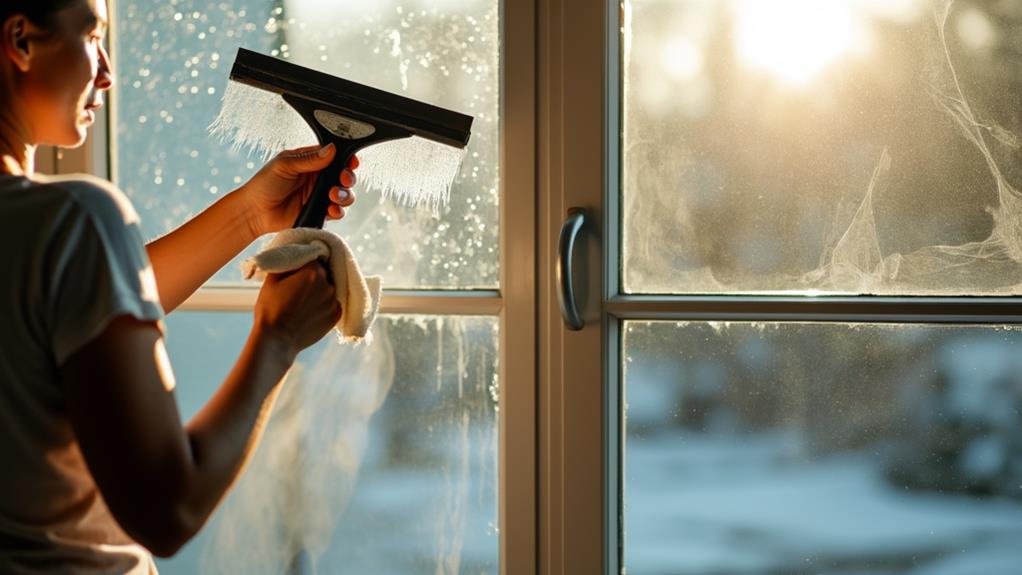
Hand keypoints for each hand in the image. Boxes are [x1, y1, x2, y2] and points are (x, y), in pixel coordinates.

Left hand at [238, 143, 358, 236]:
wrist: (254, 212)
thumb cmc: (263, 184)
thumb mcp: (284, 165)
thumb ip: (309, 159)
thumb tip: (331, 150)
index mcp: (311, 160)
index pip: (335, 156)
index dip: (346, 158)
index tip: (351, 161)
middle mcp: (318, 177)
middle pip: (344, 175)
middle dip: (348, 178)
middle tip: (342, 180)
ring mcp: (319, 194)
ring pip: (344, 193)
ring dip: (344, 195)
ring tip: (333, 196)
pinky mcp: (319, 211)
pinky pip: (337, 211)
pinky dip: (338, 211)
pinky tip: (330, 209)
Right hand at [253, 261, 342, 360]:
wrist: (276, 340)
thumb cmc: (270, 308)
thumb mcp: (272, 279)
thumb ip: (286, 262)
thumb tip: (294, 255)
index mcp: (313, 272)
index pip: (313, 258)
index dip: (304, 263)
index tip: (296, 271)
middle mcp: (328, 284)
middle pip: (323, 273)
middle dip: (313, 277)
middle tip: (298, 287)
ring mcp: (334, 301)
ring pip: (329, 288)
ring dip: (320, 291)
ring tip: (303, 301)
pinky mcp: (336, 315)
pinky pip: (333, 303)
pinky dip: (324, 304)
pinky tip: (310, 310)